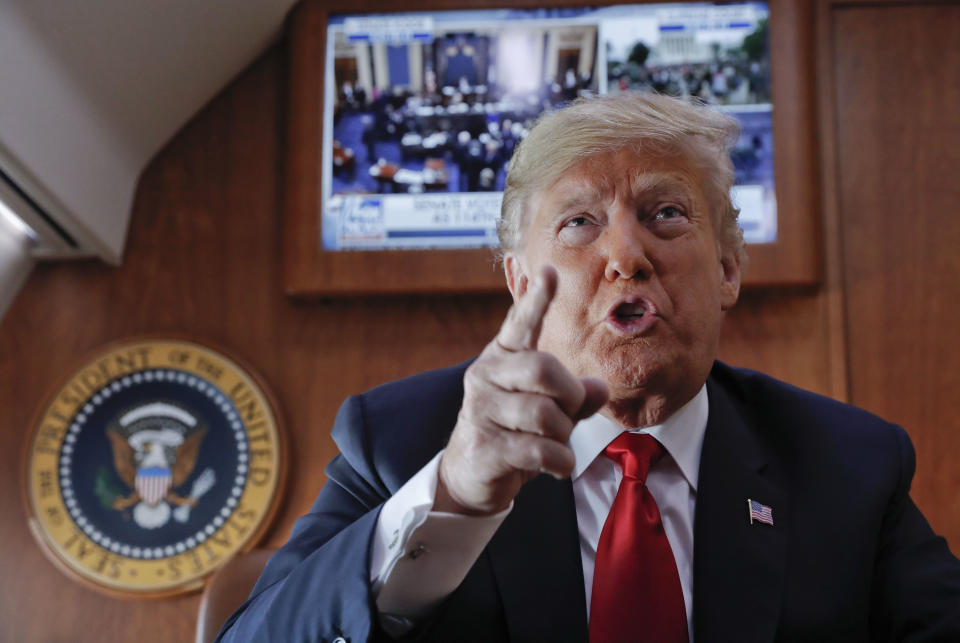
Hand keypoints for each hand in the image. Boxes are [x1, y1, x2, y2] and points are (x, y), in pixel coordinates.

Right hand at [436, 265, 608, 515]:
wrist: (471, 472)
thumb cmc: (515, 429)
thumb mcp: (549, 406)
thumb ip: (575, 394)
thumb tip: (599, 387)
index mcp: (503, 355)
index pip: (520, 322)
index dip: (536, 299)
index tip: (549, 271)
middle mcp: (487, 374)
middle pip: (543, 368)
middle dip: (570, 393)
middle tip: (572, 410)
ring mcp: (482, 409)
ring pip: (545, 414)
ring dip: (565, 434)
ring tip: (557, 442)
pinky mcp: (486, 445)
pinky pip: (540, 449)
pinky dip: (561, 461)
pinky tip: (559, 465)